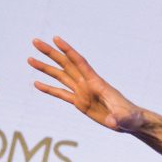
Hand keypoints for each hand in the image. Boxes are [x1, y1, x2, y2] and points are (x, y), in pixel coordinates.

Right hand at [29, 36, 143, 131]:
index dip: (68, 51)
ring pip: (61, 77)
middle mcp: (87, 85)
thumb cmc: (132, 118)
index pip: (80, 63)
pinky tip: (37, 84)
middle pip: (66, 65)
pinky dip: (49, 89)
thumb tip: (112, 122)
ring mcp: (83, 93)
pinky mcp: (80, 103)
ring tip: (30, 59)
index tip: (56, 39)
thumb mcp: (126, 118)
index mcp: (97, 83)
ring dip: (46, 68)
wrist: (131, 122)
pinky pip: (62, 94)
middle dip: (51, 53)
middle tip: (35, 41)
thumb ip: (119, 118)